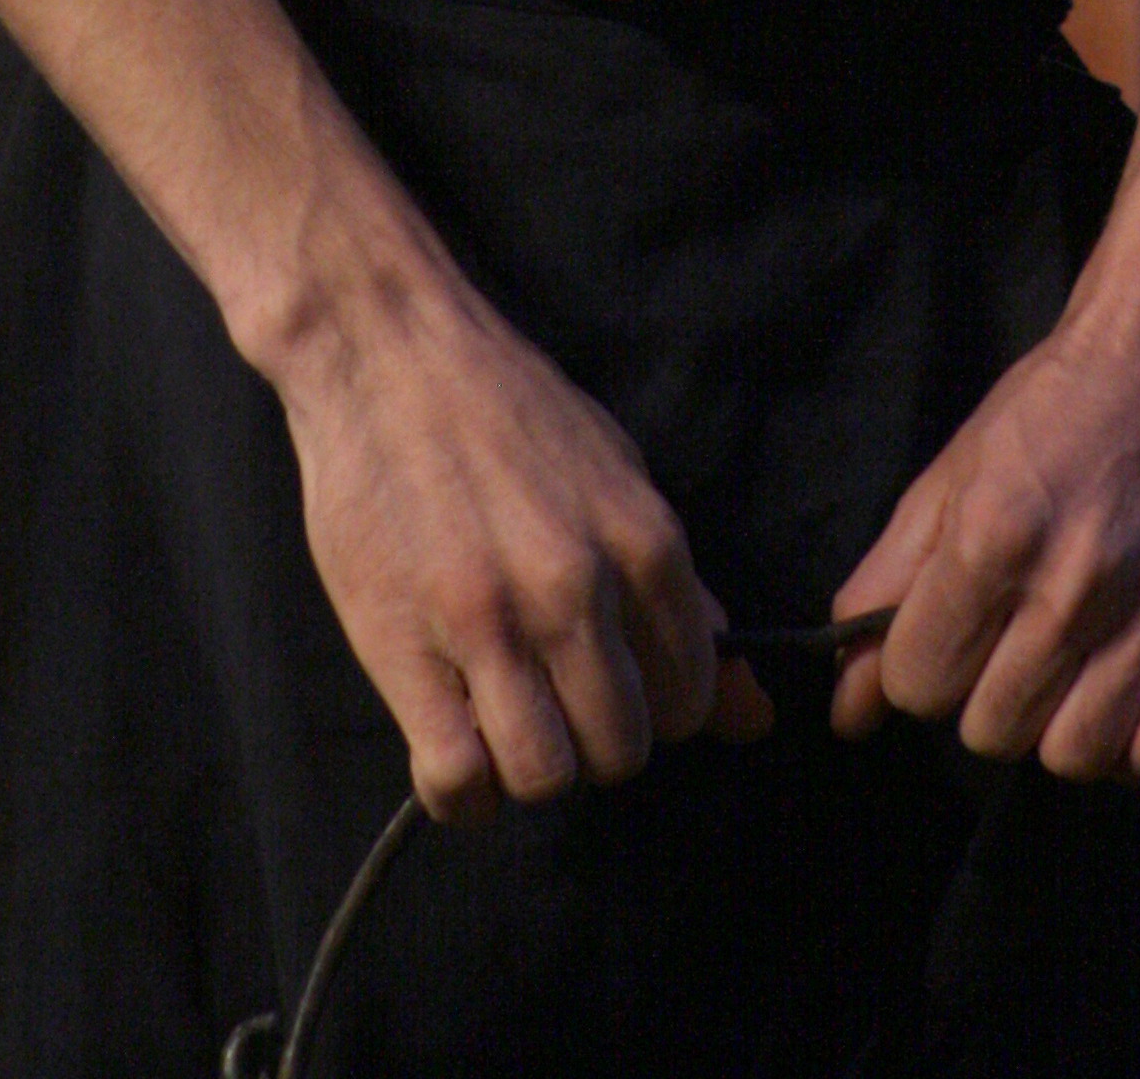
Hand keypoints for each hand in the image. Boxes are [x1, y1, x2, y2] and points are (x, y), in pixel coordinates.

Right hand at [273, 259, 771, 820]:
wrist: (386, 350)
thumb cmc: (508, 413)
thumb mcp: (619, 479)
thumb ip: (682, 600)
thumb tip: (753, 717)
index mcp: (644, 543)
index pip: (687, 700)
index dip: (649, 703)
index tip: (606, 674)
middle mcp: (576, 587)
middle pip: (619, 750)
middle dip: (590, 738)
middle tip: (548, 691)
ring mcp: (488, 622)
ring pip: (544, 776)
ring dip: (526, 762)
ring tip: (499, 713)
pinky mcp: (403, 647)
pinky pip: (457, 778)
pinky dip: (459, 788)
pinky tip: (450, 741)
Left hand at [825, 311, 1139, 779]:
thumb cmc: (1051, 411)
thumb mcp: (949, 476)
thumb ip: (885, 589)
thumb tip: (846, 713)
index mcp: (992, 536)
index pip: (918, 685)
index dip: (916, 665)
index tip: (943, 629)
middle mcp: (1073, 585)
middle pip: (991, 730)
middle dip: (980, 694)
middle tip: (1006, 637)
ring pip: (1072, 757)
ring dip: (1053, 726)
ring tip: (1061, 669)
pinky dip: (1134, 748)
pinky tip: (1119, 695)